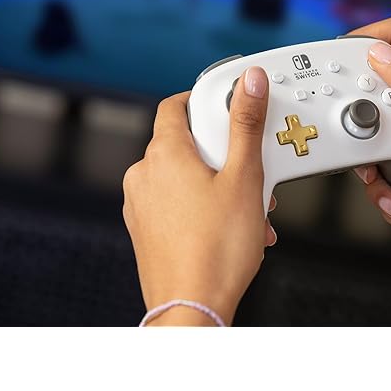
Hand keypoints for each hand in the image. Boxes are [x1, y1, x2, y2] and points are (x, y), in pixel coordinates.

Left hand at [123, 67, 275, 325]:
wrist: (193, 308)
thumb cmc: (217, 250)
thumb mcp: (244, 178)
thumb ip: (245, 124)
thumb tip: (248, 83)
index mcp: (164, 154)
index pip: (174, 105)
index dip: (201, 99)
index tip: (224, 105)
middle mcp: (144, 175)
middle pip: (184, 142)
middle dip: (221, 151)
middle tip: (249, 167)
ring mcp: (141, 204)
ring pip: (182, 175)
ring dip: (215, 181)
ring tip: (247, 205)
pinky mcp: (145, 229)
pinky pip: (174, 201)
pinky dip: (201, 203)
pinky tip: (229, 224)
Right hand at [348, 17, 390, 258]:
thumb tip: (380, 53)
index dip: (368, 37)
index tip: (340, 56)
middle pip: (377, 89)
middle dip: (360, 117)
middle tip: (357, 135)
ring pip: (376, 134)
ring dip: (373, 165)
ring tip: (389, 186)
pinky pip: (387, 166)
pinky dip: (388, 189)